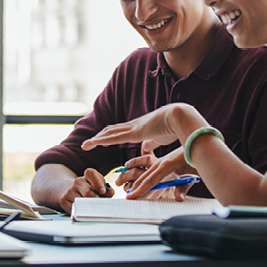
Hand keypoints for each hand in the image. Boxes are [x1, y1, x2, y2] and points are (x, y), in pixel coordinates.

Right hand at [56, 168, 113, 213]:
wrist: (67, 190)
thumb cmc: (88, 189)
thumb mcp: (98, 186)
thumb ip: (107, 189)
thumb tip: (110, 192)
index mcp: (88, 176)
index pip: (91, 174)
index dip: (97, 182)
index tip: (103, 191)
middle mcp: (78, 182)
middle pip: (88, 192)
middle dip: (96, 201)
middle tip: (100, 206)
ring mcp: (69, 191)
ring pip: (81, 202)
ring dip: (89, 208)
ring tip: (93, 210)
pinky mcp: (63, 200)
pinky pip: (74, 209)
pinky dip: (81, 213)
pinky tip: (84, 212)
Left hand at [81, 104, 201, 151]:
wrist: (181, 117)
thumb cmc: (174, 127)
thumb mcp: (160, 138)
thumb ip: (151, 143)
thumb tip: (144, 149)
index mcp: (140, 127)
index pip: (120, 131)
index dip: (109, 136)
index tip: (100, 140)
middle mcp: (134, 126)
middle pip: (111, 131)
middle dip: (99, 137)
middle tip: (87, 144)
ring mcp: (133, 128)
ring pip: (110, 134)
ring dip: (96, 139)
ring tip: (85, 145)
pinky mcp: (135, 132)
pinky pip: (115, 137)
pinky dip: (103, 140)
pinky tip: (94, 142)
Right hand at [125, 145, 196, 200]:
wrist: (196, 142)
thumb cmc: (195, 159)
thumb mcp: (193, 174)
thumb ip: (184, 187)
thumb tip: (178, 199)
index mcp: (166, 166)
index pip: (150, 180)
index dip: (140, 190)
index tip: (131, 197)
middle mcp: (160, 163)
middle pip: (144, 177)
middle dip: (135, 188)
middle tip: (127, 198)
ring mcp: (160, 161)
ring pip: (145, 174)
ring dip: (136, 183)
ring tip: (128, 190)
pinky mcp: (162, 161)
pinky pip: (150, 171)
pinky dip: (143, 178)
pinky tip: (139, 183)